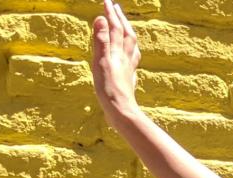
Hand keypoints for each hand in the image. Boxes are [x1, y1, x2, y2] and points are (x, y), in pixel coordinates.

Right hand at [91, 0, 141, 126]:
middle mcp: (126, 59)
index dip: (111, 15)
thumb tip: (102, 18)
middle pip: (127, 35)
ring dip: (128, 35)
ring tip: (126, 29)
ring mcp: (129, 70)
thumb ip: (101, 41)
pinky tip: (130, 58)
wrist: (122, 112)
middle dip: (121, 20)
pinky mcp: (129, 80)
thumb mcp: (101, 63)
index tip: (107, 1)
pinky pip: (132, 62)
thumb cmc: (109, 89)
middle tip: (115, 8)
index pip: (115, 28)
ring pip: (132, 48)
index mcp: (118, 53)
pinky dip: (130, 53)